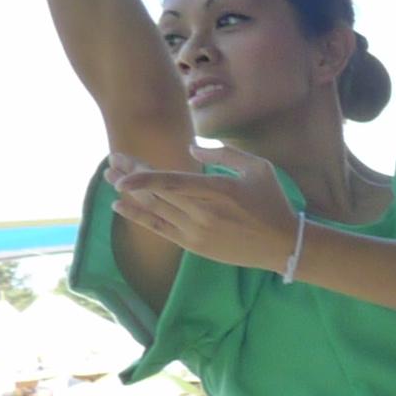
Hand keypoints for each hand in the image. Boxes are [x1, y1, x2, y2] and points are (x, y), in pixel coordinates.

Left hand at [103, 153, 302, 272]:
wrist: (284, 245)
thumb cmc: (273, 203)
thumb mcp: (258, 169)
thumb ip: (224, 154)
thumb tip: (191, 150)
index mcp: (218, 191)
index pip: (173, 182)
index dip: (143, 177)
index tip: (122, 167)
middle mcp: (203, 213)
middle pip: (157, 193)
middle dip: (131, 175)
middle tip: (112, 161)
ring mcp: (196, 232)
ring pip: (154, 210)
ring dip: (130, 194)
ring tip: (111, 178)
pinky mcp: (193, 245)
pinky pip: (158, 229)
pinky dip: (137, 217)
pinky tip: (118, 206)